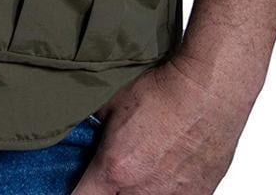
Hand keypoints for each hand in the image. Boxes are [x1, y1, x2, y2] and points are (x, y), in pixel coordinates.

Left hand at [75, 0, 275, 193]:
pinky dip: (158, 193)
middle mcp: (143, 194)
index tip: (67, 185)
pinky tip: (156, 176)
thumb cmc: (161, 90)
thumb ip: (85, 122)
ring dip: (130, 194)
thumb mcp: (108, 100)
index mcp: (114, 171)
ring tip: (131, 173)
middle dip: (101, 193)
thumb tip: (65, 124)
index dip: (68, 192)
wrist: (210, 90)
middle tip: (97, 178)